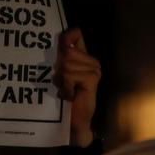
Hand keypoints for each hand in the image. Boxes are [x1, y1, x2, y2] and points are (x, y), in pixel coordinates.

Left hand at [53, 28, 101, 147]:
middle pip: (67, 51)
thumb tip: (66, 37)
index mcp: (83, 57)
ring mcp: (94, 70)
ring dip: (61, 79)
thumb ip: (63, 55)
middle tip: (62, 83)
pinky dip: (66, 86)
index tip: (62, 45)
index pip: (75, 34)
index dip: (66, 36)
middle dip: (59, 69)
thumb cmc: (64, 95)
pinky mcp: (92, 79)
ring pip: (67, 63)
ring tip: (66, 90)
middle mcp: (92, 62)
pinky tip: (70, 95)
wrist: (72, 119)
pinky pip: (71, 74)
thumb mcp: (60, 72)